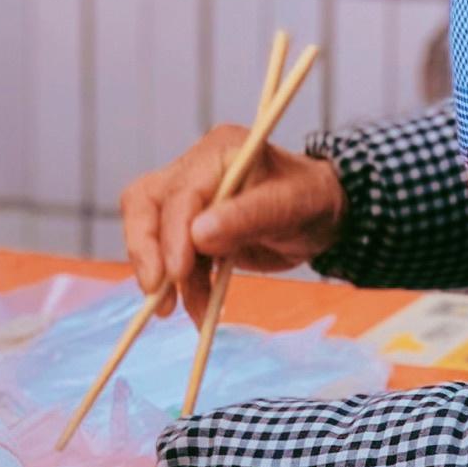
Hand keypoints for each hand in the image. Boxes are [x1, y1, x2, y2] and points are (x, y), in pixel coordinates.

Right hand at [120, 127, 344, 322]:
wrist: (324, 216)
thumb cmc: (312, 199)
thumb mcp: (291, 205)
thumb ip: (248, 216)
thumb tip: (197, 235)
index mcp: (218, 152)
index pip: (179, 193)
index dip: (172, 235)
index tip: (176, 274)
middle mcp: (195, 171)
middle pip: (144, 205)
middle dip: (146, 252)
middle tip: (156, 294)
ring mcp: (189, 201)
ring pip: (152, 236)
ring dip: (169, 281)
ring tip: (195, 314)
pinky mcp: (191, 231)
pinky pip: (174, 260)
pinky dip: (185, 289)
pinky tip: (200, 311)